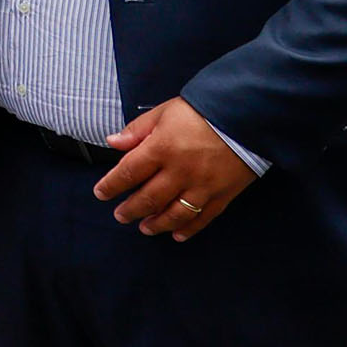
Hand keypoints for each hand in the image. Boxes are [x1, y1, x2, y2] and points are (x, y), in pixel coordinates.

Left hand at [94, 97, 257, 239]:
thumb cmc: (201, 111)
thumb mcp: (164, 112)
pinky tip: (177, 234)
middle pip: (149, 198)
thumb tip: (113, 142)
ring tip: (144, 228)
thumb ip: (137, 130)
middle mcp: (180, 171)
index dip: (111, 185)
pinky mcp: (223, 195)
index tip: (101, 193)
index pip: (129, 172)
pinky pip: (203, 217)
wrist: (246, 116)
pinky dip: (189, 229)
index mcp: (162, 148)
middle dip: (131, 209)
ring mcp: (202, 186)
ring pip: (175, 214)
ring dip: (156, 224)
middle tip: (120, 215)